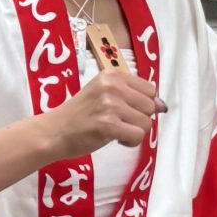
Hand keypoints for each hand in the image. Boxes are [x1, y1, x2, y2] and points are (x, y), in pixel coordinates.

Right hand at [39, 66, 163, 160]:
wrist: (54, 131)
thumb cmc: (79, 114)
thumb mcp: (104, 95)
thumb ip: (132, 96)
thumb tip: (162, 106)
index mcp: (112, 74)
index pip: (149, 89)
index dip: (141, 104)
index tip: (124, 111)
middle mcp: (112, 86)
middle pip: (150, 106)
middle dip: (139, 119)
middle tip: (119, 123)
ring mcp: (110, 105)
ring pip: (146, 122)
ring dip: (134, 132)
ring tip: (115, 131)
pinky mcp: (108, 125)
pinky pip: (138, 136)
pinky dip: (130, 142)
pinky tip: (116, 140)